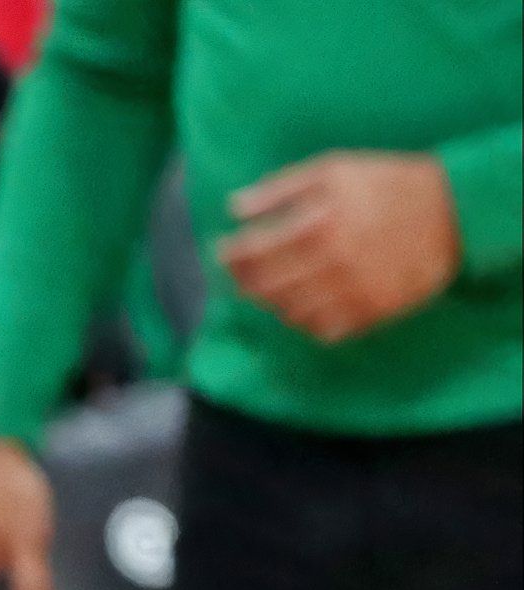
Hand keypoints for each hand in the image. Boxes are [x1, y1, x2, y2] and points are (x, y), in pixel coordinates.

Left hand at [220, 150, 463, 342]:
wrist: (455, 209)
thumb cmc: (387, 183)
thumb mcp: (333, 170)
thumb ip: (279, 189)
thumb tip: (235, 208)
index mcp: (318, 225)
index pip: (252, 253)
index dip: (229, 254)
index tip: (223, 250)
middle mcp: (333, 263)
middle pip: (264, 287)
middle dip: (243, 280)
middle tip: (240, 273)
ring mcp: (354, 291)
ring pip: (289, 312)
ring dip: (271, 302)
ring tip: (271, 286)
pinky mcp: (374, 310)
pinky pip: (324, 329)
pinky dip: (305, 320)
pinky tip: (303, 302)